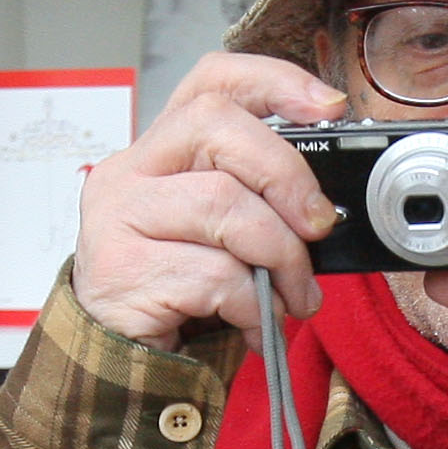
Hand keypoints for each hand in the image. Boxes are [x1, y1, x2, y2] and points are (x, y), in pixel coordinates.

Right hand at [73, 54, 347, 351]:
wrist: (120, 367)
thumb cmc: (181, 295)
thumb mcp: (225, 236)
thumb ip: (259, 203)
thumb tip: (326, 207)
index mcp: (161, 153)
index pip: (209, 83)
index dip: (273, 81)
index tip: (328, 107)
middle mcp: (130, 172)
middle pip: (216, 126)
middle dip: (287, 176)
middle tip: (317, 228)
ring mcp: (119, 218)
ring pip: (224, 204)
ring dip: (281, 257)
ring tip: (293, 296)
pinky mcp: (124, 269)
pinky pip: (215, 274)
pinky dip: (254, 306)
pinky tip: (257, 327)